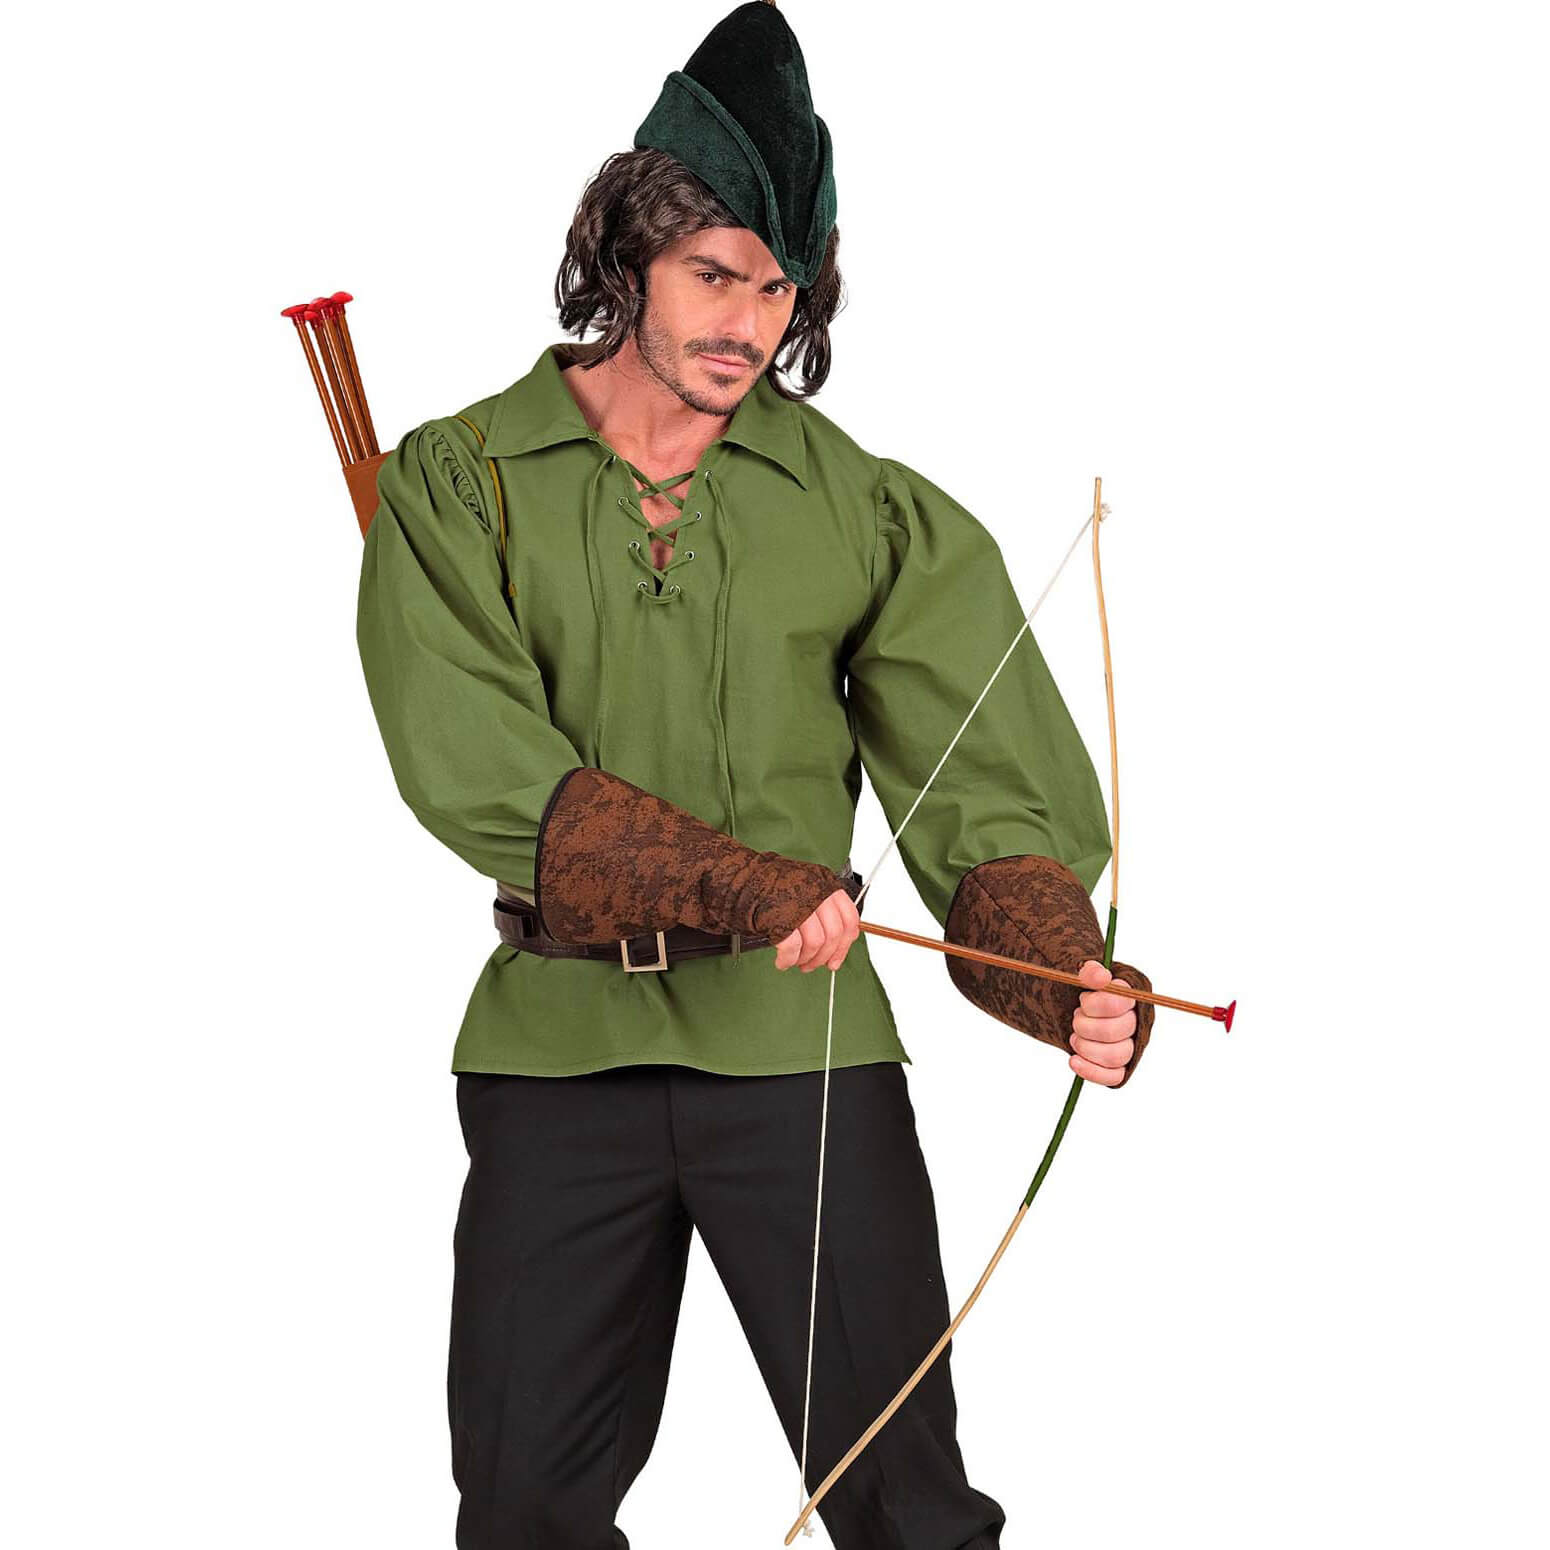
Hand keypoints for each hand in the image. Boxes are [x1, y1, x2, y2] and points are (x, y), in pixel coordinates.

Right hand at [775, 888, 860, 972]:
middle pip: (834, 934)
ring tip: (797, 963)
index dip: (845, 945)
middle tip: (813, 965)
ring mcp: (799, 903)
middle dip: (824, 957)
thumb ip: (825, 911)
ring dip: (806, 959)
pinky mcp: (781, 915)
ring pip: (816, 942)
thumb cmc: (775, 888)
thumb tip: (838, 945)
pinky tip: (783, 962)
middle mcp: (816, 891)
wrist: (744, 880)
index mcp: (826, 884)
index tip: (836, 959)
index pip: (849, 919)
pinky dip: (789, 960)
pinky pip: (792, 947)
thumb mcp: (807, 889)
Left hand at [1069, 959, 1137, 1086]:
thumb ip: (1091, 972)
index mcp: (1129, 999)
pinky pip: (1113, 1077)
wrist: (1079, 1012)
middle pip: (1115, 1031)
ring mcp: (1128, 1047)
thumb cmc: (1086, 994)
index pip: (1118, 1002)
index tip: (1082, 1000)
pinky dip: (1091, 1071)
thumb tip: (1100, 977)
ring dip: (1086, 1047)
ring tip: (1074, 1037)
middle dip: (1086, 1026)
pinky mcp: (1119, 1068)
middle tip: (1075, 1019)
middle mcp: (1134, 1024)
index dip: (1094, 1003)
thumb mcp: (1085, 977)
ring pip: (1114, 1056)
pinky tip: (1073, 1060)